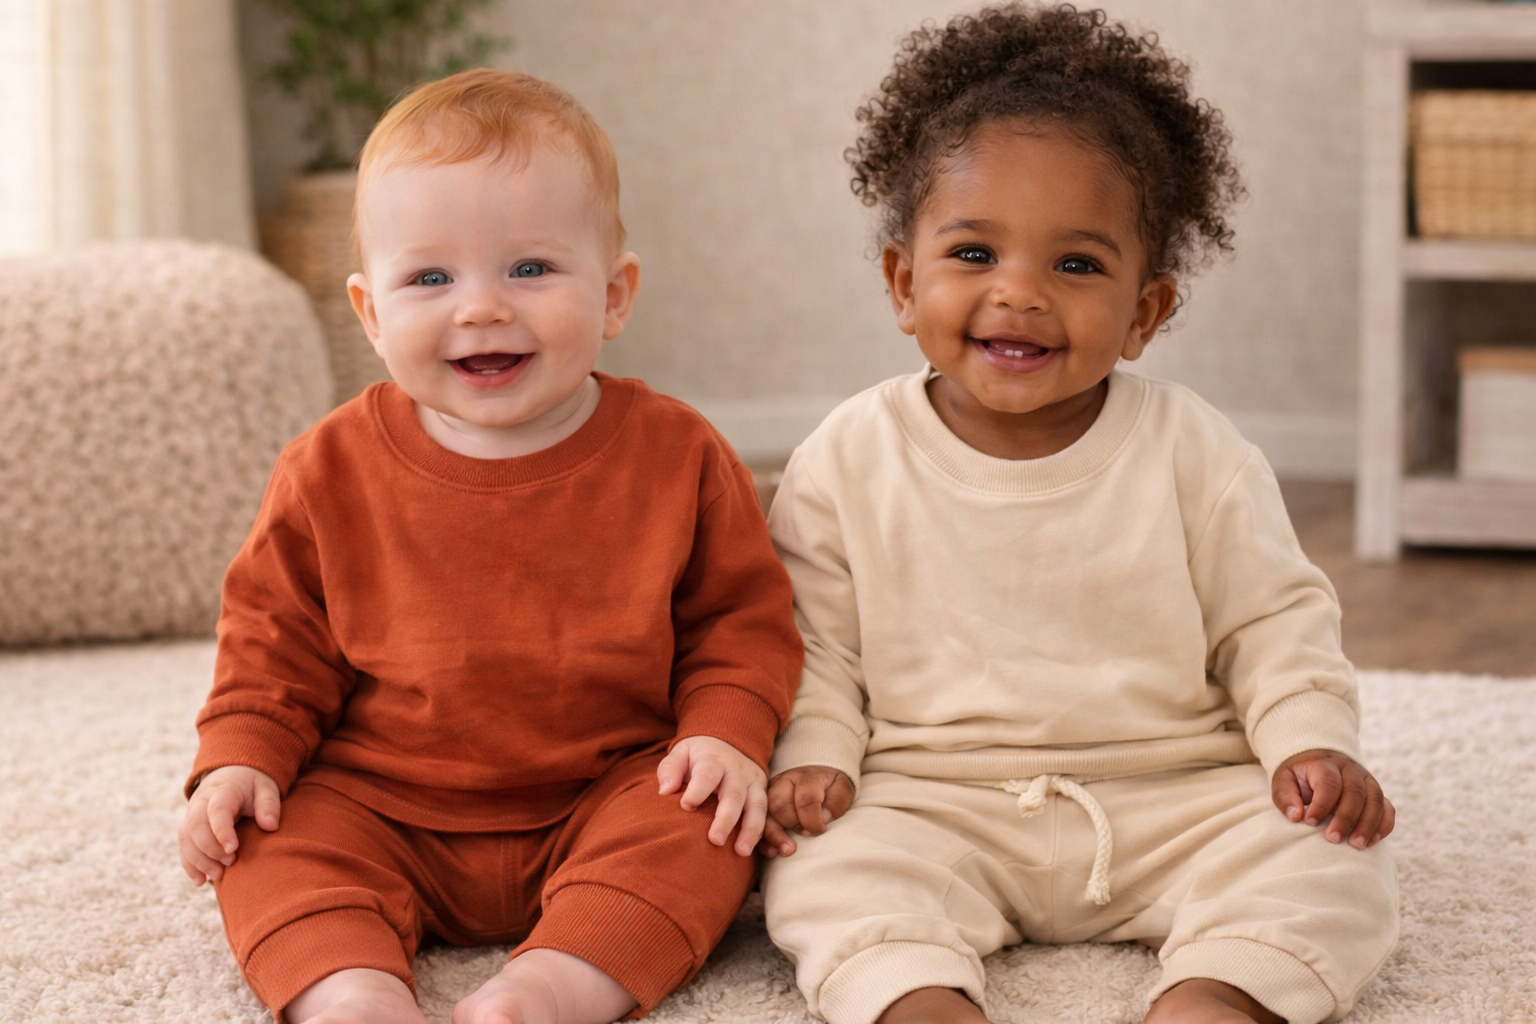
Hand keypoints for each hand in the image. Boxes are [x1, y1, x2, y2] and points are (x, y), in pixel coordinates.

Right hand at [178, 765, 280, 884]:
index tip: (233, 849)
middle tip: (229, 862)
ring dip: (199, 860)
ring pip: (186, 839)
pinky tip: (200, 881)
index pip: (216, 811)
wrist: (232, 776)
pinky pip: (183, 848)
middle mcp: (201, 802)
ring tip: (218, 876)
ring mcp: (191, 815)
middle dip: (209, 849)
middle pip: (195, 826)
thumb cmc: (251, 785)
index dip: (221, 831)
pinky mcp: (188, 828)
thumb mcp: (265, 787)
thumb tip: (270, 826)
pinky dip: (189, 865)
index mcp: (222, 791)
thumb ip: (269, 804)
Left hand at [656, 736, 767, 856]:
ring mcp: (753, 783)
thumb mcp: (682, 753)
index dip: (698, 790)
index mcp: (714, 760)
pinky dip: (769, 834)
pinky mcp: (763, 794)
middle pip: (734, 795)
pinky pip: (769, 815)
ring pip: (757, 806)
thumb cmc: (699, 756)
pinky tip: (769, 852)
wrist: (729, 742)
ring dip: (751, 830)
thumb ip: (670, 769)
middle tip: (715, 841)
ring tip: (741, 852)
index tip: (686, 805)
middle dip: (726, 819)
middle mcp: (737, 772)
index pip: (708, 774)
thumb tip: (665, 791)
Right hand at [757, 765, 854, 858]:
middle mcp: (784, 782)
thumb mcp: (843, 787)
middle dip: (791, 824)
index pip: (805, 798)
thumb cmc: (831, 786)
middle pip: (779, 804)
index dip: (812, 820)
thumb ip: (837, 800)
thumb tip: (824, 818)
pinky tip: (773, 852)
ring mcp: (770, 794)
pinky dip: (763, 840)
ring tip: (787, 851)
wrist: (818, 775)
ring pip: (764, 814)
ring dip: (774, 835)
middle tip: (806, 836)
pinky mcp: (763, 806)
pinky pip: (756, 824)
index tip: (820, 831)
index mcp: (806, 777)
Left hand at [1272, 749, 1394, 848]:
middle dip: (1346, 818)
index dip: (1322, 804)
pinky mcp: (1375, 792)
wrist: (1316, 761)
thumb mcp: (1283, 780)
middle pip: (1355, 793)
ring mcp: (1366, 780)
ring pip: (1375, 800)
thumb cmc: (1298, 776)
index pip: (1329, 783)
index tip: (1310, 822)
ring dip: (1368, 824)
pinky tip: (1373, 841)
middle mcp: (1350, 770)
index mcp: (1326, 764)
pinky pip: (1387, 808)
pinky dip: (1384, 824)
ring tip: (1356, 845)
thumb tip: (1296, 816)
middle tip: (1333, 839)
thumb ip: (1285, 796)